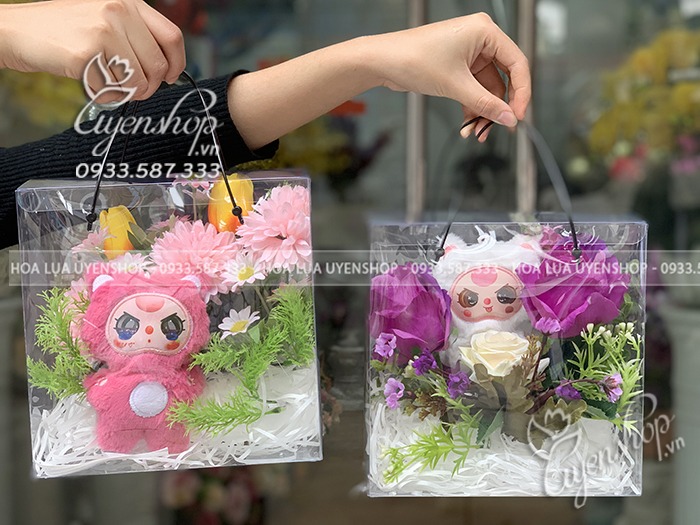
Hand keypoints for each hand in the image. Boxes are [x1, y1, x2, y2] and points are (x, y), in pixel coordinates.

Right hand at [0, 0, 184, 101]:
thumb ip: (136, 35)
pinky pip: (113, 91)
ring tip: (107, 82)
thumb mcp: (105, 18)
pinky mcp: (86, 54)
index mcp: (127, 2)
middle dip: (149, 85)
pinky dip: (106, 96)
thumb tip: (166, 69)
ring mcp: (102, 32)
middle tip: (133, 88)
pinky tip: (91, 83)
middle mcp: (118, 12)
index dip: (176, 62)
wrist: (17, 29)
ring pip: (139, 82)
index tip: (170, 76)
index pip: (172, 36)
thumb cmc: (63, 29)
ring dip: (127, 93)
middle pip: (157, 65)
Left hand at [228, 13, 530, 149]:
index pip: (519, 64)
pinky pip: (471, 86)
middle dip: (498, 108)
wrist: (367, 58)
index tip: (518, 124)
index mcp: (483, 28)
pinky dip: (469, 106)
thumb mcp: (452, 86)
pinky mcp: (448, 61)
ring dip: (481, 112)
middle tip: (490, 135)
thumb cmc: (405, 64)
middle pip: (504, 77)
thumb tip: (513, 125)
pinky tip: (463, 125)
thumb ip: (485, 106)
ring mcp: (462, 48)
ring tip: (472, 134)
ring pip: (486, 86)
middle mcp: (476, 33)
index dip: (522, 96)